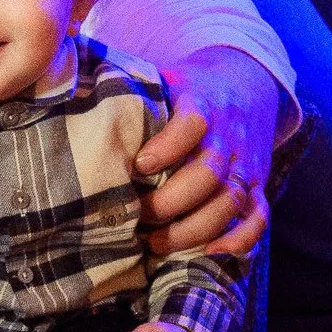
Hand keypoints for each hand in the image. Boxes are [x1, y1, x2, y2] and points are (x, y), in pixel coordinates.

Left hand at [136, 47, 277, 257]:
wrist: (242, 83)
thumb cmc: (186, 89)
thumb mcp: (162, 78)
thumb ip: (129, 89)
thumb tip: (73, 93)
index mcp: (201, 103)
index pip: (192, 123)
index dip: (167, 147)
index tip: (138, 166)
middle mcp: (227, 135)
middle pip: (209, 173)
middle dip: (171, 201)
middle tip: (138, 215)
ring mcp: (245, 163)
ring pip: (230, 200)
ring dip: (194, 228)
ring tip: (156, 242)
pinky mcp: (258, 185)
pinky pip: (259, 217)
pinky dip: (241, 239)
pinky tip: (211, 252)